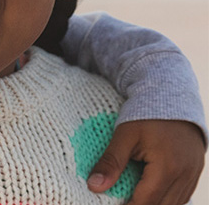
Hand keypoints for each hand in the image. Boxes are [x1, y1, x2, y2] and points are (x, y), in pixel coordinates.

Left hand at [88, 120, 204, 204]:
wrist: (171, 95)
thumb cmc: (145, 112)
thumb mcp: (124, 135)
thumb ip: (110, 162)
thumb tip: (94, 186)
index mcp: (168, 167)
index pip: (145, 202)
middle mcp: (185, 174)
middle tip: (119, 201)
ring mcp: (193, 173)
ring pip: (175, 203)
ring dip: (154, 204)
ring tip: (130, 199)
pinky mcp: (195, 171)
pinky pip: (182, 195)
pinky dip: (165, 198)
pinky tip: (148, 194)